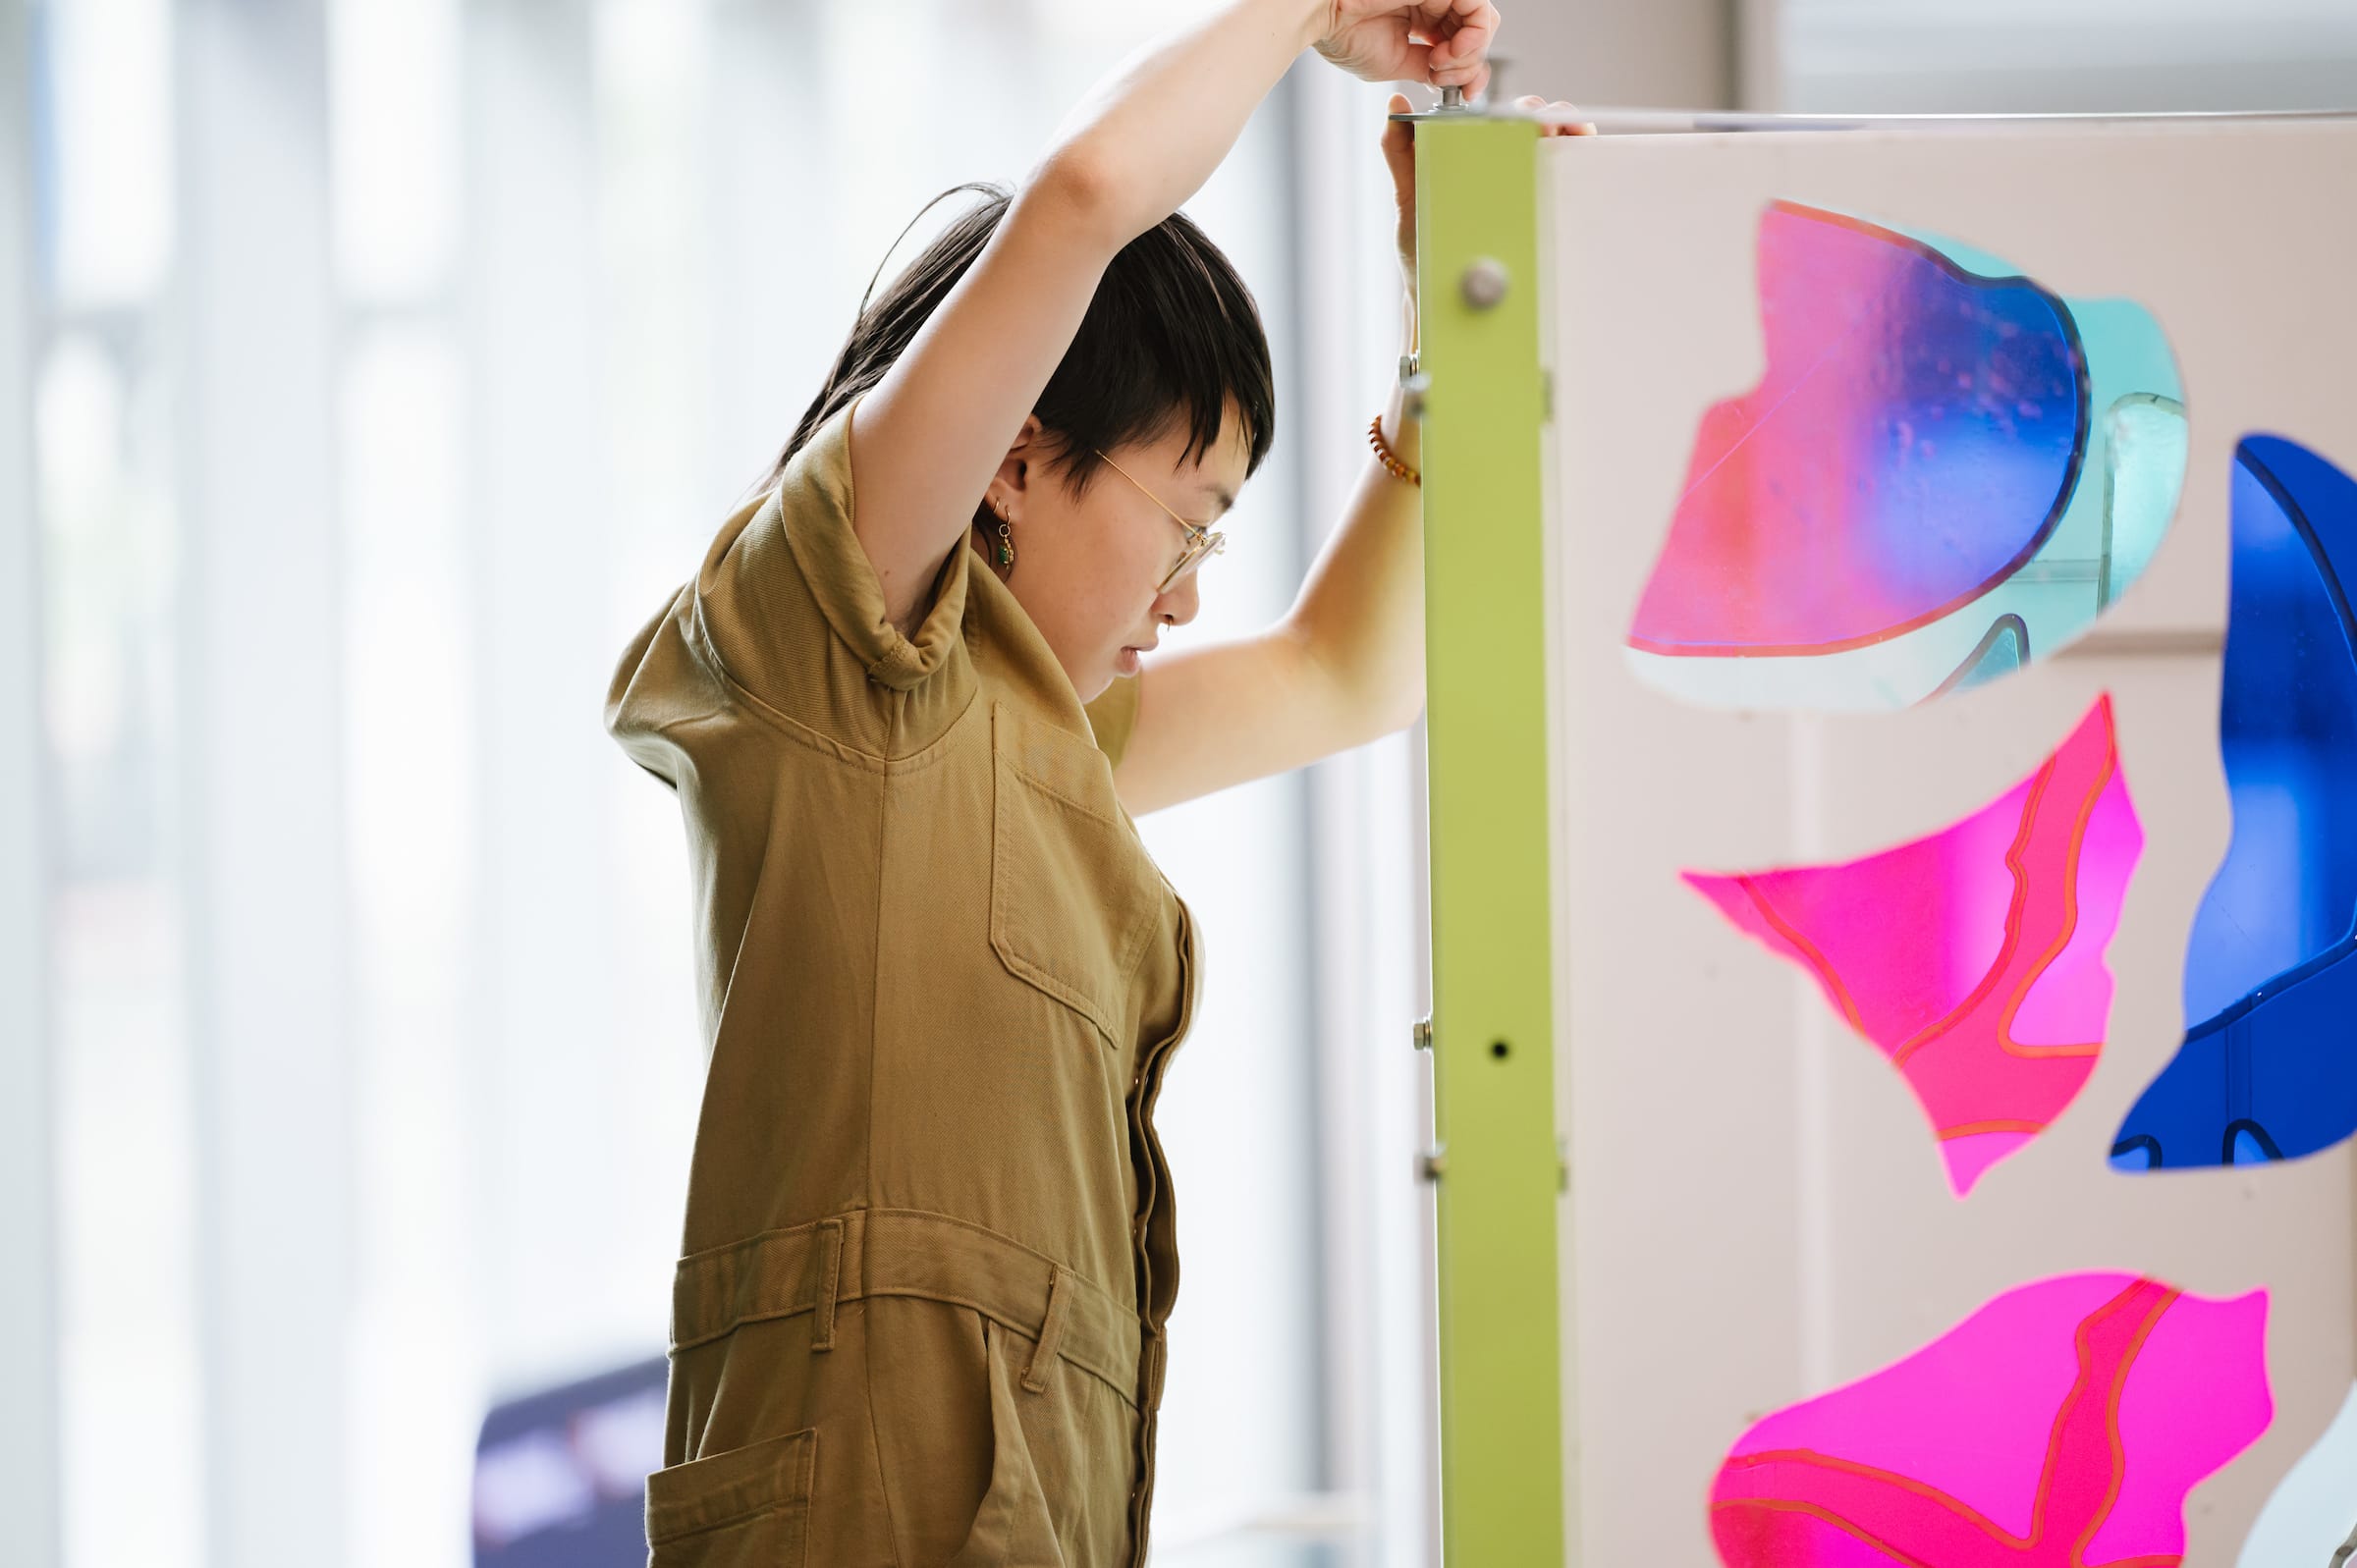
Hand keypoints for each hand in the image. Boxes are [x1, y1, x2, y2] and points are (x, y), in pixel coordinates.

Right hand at [1314, 0, 1498, 94]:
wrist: (1324, 18)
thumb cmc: (1346, 36)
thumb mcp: (1396, 64)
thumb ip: (1427, 69)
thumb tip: (1452, 82)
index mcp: (1422, 20)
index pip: (1463, 43)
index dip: (1470, 70)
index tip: (1463, 94)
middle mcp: (1433, 5)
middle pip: (1477, 34)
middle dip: (1469, 65)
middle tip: (1444, 79)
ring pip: (1483, 21)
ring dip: (1471, 53)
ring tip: (1443, 65)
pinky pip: (1478, 8)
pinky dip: (1474, 36)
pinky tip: (1451, 51)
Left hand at [1381, 92, 1596, 287]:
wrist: (1434, 295)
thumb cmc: (1421, 245)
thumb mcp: (1408, 193)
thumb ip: (1398, 150)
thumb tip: (1396, 103)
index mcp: (1475, 154)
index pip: (1504, 115)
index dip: (1515, 104)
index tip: (1518, 107)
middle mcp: (1503, 166)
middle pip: (1535, 125)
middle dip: (1545, 115)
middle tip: (1540, 125)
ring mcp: (1523, 189)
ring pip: (1556, 147)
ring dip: (1569, 131)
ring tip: (1568, 133)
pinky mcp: (1537, 213)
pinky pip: (1563, 183)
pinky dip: (1577, 162)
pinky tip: (1578, 156)